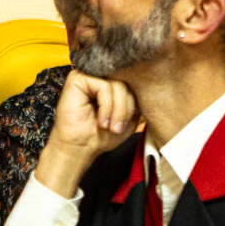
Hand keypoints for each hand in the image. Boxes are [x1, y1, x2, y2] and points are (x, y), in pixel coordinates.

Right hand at [32, 70, 140, 200]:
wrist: (79, 149)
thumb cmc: (100, 135)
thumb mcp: (128, 118)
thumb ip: (137, 102)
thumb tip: (147, 88)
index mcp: (109, 83)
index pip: (132, 83)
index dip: (134, 104)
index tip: (125, 125)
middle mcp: (99, 76)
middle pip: (127, 83)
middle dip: (126, 108)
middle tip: (118, 128)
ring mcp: (88, 76)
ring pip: (117, 85)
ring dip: (118, 110)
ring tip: (109, 126)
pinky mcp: (77, 78)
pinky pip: (104, 86)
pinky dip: (106, 106)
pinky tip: (100, 121)